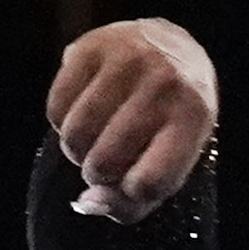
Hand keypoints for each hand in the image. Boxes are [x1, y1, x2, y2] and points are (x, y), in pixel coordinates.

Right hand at [48, 16, 219, 218]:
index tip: (129, 181)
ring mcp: (127, 61)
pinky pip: (57, 107)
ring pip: (75, 135)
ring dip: (76, 149)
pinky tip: (80, 113)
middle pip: (103, 163)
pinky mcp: (92, 47)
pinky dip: (61, 121)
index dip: (128, 193)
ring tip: (92, 139)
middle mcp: (164, 84)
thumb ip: (131, 202)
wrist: (172, 47)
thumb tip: (86, 202)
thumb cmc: (168, 121)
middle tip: (106, 159)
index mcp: (192, 119)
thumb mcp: (170, 163)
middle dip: (96, 172)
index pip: (147, 183)